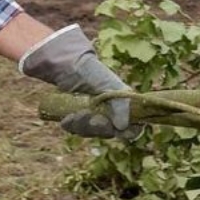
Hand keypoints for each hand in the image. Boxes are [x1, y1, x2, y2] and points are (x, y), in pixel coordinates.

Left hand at [19, 26, 136, 137]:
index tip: (115, 129)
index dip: (127, 132)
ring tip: (73, 115)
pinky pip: (78, 130)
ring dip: (82, 127)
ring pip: (92, 133)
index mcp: (125, 106)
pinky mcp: (80, 118)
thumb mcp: (109, 85)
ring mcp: (95, 117)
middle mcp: (112, 114)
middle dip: (97, 127)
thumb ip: (120, 104)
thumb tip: (122, 126)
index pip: (134, 127)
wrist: (67, 66)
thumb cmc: (93, 72)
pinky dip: (72, 126)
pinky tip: (66, 119)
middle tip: (85, 114)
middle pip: (109, 132)